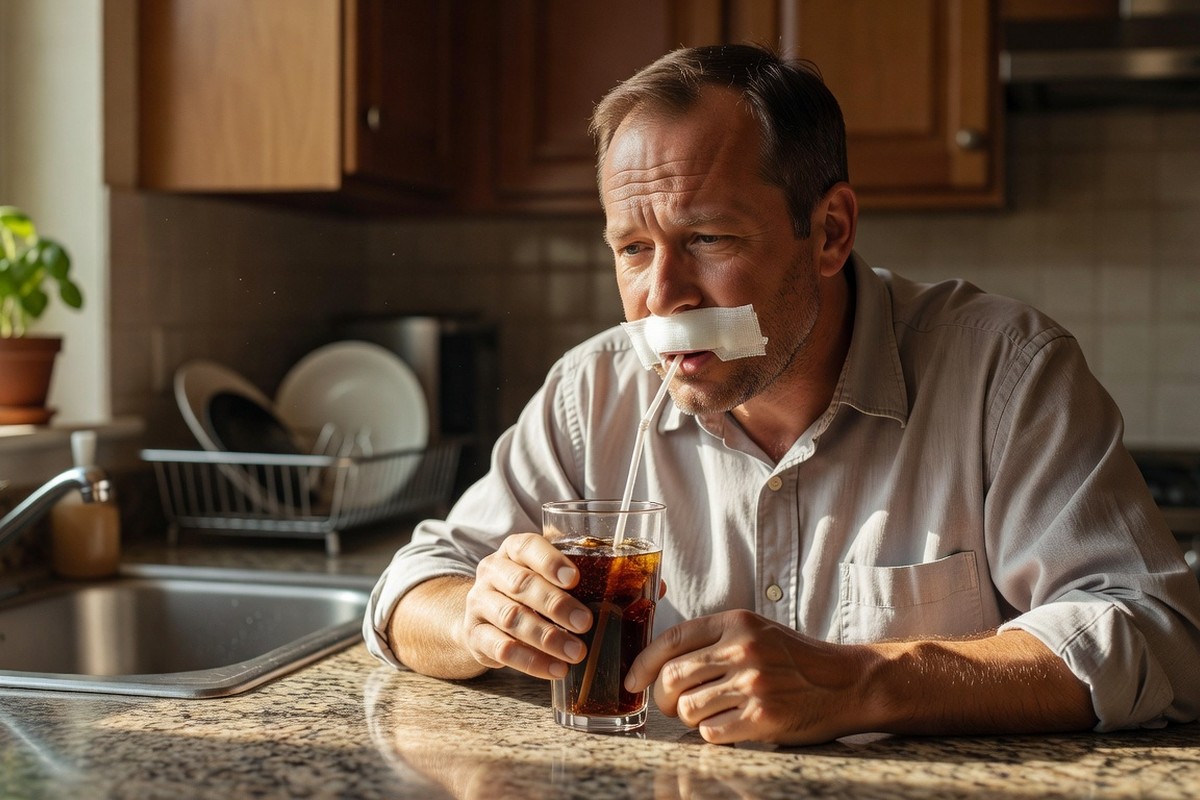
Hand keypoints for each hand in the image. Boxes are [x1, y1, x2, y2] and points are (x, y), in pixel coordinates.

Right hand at [461, 533, 593, 679]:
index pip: (527, 547)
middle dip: (556, 604)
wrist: (481, 617)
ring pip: (511, 618)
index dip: (550, 562)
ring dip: (547, 637)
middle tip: (585, 622)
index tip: (575, 579)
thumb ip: (570, 576)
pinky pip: (501, 649)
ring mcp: (478, 603)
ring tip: (576, 652)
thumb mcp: (543, 576)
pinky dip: (531, 661)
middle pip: (522, 585)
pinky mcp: (474, 635)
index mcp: (512, 550)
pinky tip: (555, 669)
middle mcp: (491, 571)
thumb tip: (621, 586)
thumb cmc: (527, 593)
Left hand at [626, 609, 873, 744]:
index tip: (632, 681)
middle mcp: (743, 649)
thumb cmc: (795, 659)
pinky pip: (711, 732)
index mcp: (736, 622)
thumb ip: (714, 639)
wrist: (847, 682)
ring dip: (689, 718)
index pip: (672, 639)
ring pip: (688, 707)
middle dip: (663, 697)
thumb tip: (659, 661)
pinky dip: (711, 733)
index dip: (643, 663)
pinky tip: (727, 726)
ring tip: (707, 714)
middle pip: (673, 677)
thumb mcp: (756, 631)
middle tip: (671, 706)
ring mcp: (753, 684)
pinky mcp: (763, 717)